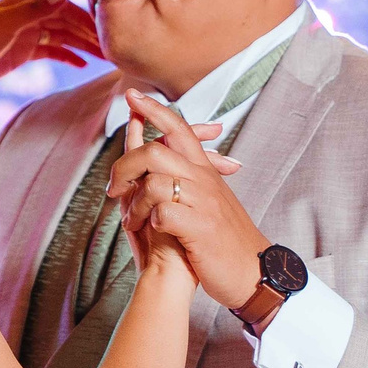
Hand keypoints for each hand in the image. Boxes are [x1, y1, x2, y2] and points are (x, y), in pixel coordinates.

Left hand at [0, 0, 101, 112]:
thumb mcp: (7, 24)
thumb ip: (37, 9)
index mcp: (26, 2)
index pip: (64, 6)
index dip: (86, 18)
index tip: (106, 29)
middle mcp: (29, 14)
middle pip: (67, 22)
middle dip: (89, 34)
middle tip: (113, 47)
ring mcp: (27, 33)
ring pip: (62, 37)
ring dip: (82, 46)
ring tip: (105, 58)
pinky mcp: (24, 51)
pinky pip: (52, 50)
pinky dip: (67, 55)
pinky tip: (83, 64)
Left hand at [108, 90, 271, 313]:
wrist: (253, 272)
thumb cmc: (223, 238)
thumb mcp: (208, 199)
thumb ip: (185, 178)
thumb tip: (158, 161)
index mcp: (204, 171)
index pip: (178, 128)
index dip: (154, 109)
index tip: (131, 95)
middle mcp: (204, 180)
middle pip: (154, 152)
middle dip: (124, 168)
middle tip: (113, 190)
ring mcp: (203, 203)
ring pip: (154, 183)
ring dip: (135, 204)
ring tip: (132, 223)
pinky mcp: (200, 228)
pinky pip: (162, 213)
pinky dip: (149, 222)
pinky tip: (153, 233)